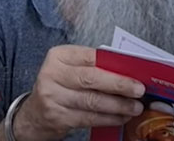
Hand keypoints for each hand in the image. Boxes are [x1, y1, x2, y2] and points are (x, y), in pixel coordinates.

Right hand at [12, 45, 144, 140]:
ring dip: (118, 105)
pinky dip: (108, 118)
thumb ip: (94, 66)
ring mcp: (52, 96)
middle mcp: (52, 74)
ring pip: (92, 101)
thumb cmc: (60, 86)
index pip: (91, 57)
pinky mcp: (57, 117)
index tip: (135, 72)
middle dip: (119, 85)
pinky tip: (121, 117)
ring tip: (135, 107)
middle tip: (139, 90)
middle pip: (91, 78)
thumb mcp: (70, 69)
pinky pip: (89, 117)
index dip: (115, 65)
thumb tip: (127, 72)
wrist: (33, 114)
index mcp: (59, 56)